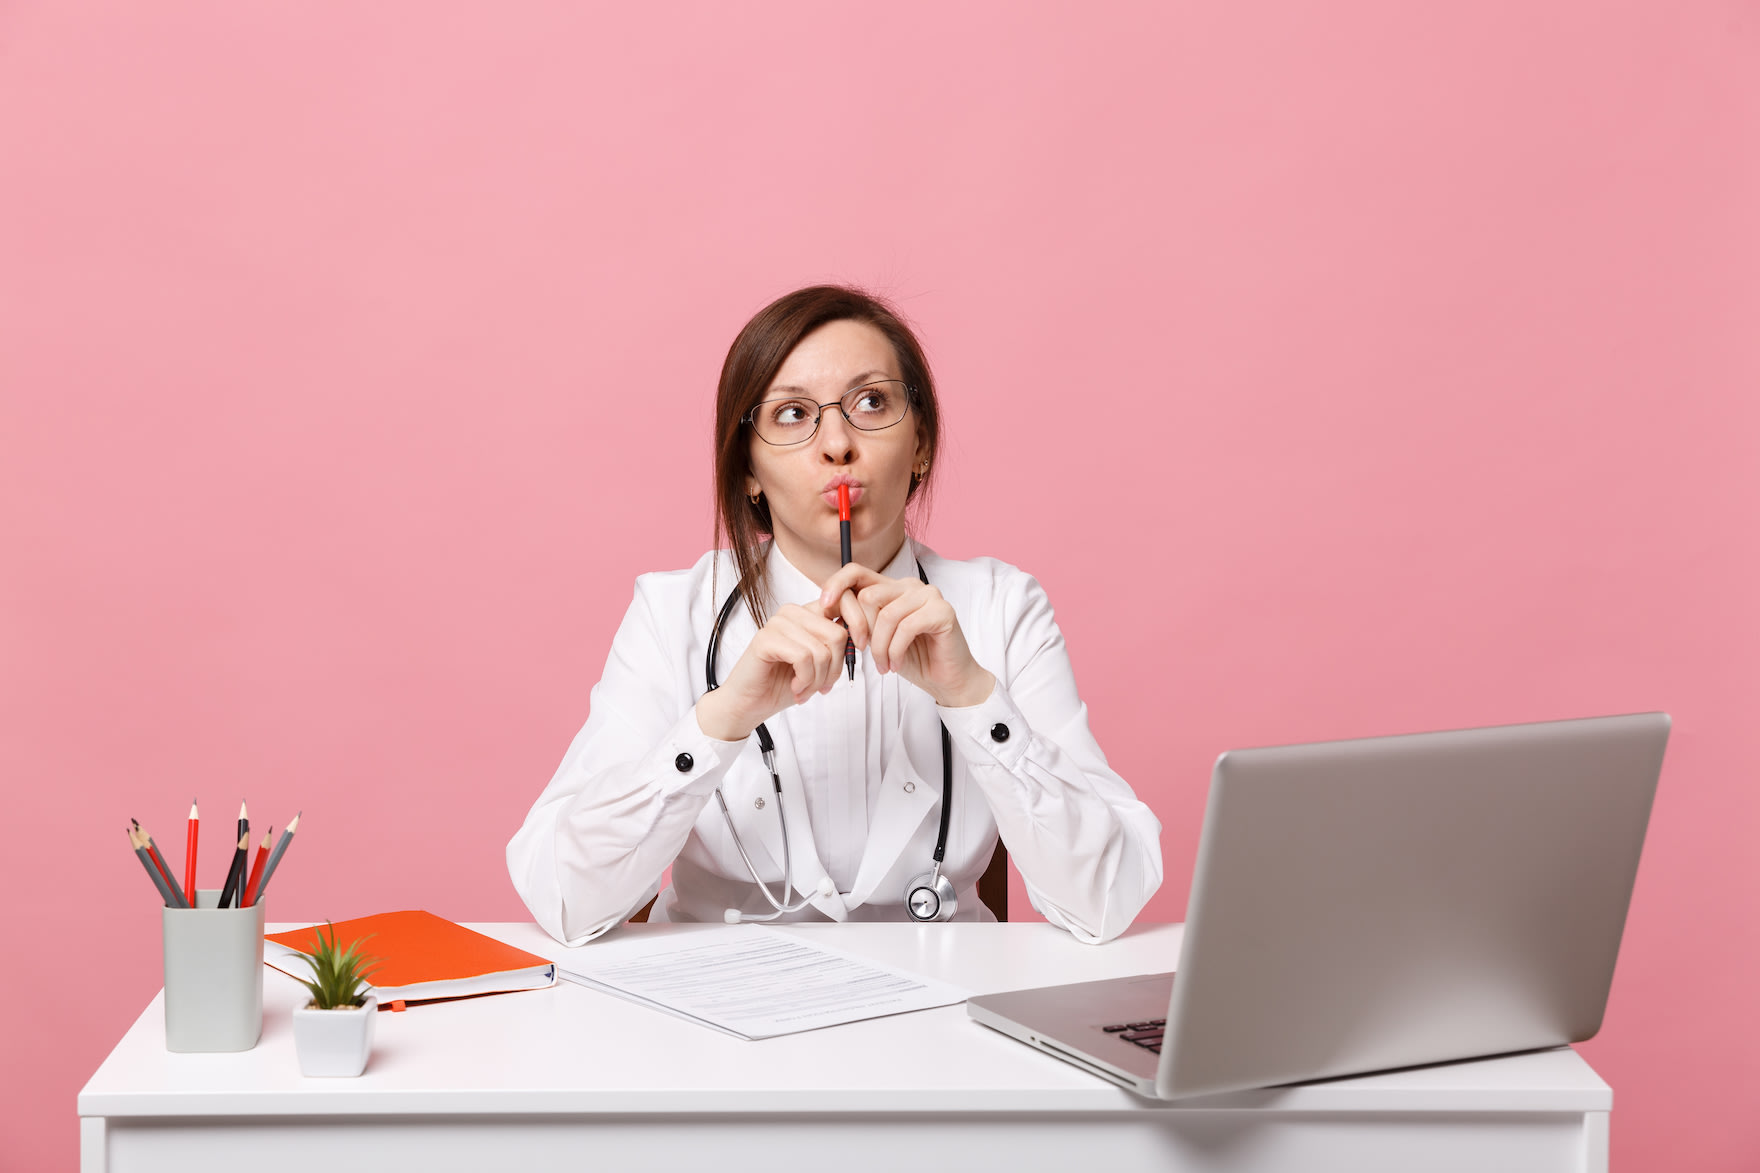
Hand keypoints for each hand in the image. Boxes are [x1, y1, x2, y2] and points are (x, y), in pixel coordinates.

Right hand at [695, 601, 853, 740]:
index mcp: (808, 613)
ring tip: (805, 690)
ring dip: (818, 680)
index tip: (862, 650)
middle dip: (835, 669)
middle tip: (822, 687)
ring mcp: (777, 623)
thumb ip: (838, 646)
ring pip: (821, 650)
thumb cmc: (784, 684)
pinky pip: (803, 658)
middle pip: (838, 634)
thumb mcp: (821, 664)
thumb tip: (862, 638)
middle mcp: (793, 613)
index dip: (861, 625)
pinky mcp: (765, 639)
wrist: (750, 705)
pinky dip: (805, 680)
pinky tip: (796, 688)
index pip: (846, 601)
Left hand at [817, 563, 995, 708]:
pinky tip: (895, 665)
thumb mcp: (876, 638)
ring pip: (886, 614)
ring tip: (884, 666)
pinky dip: (895, 651)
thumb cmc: (912, 658)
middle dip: (862, 630)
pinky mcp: (943, 611)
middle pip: (869, 595)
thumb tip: (829, 609)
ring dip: (880, 648)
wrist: (946, 680)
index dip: (836, 584)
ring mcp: (929, 595)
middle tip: (867, 654)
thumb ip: (859, 620)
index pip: (857, 571)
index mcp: (892, 588)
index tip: (824, 606)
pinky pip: (906, 627)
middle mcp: (910, 586)